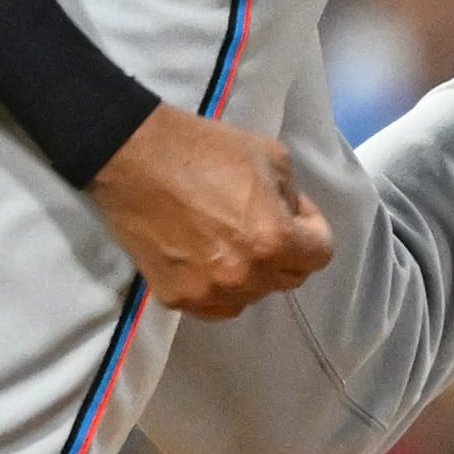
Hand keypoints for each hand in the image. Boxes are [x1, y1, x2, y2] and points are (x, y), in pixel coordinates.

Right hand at [85, 104, 332, 318]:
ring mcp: (209, 292)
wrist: (133, 158)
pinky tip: (203, 256)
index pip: (320, 256)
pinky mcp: (177, 299)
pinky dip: (217, 286)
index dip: (312, 230)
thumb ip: (292, 196)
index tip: (294, 212)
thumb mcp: (270, 156)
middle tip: (260, 221)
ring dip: (249, 272)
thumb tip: (292, 217)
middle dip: (284, 251)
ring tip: (226, 238)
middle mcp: (245, 276)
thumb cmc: (204, 149)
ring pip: (250, 295)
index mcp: (274, 240)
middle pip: (288, 279)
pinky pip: (214, 304)